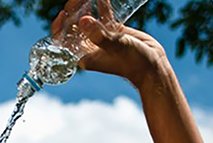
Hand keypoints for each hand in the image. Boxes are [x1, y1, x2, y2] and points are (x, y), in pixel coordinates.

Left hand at [50, 0, 168, 87]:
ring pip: (87, 18)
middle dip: (73, 11)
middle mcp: (90, 46)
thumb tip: (82, 21)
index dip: (59, 27)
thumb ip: (99, 35)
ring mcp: (101, 38)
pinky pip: (103, 15)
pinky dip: (101, 5)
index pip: (63, 40)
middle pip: (74, 26)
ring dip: (85, 6)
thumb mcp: (115, 47)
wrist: (152, 66)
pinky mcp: (113, 31)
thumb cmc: (133, 63)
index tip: (63, 14)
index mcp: (84, 55)